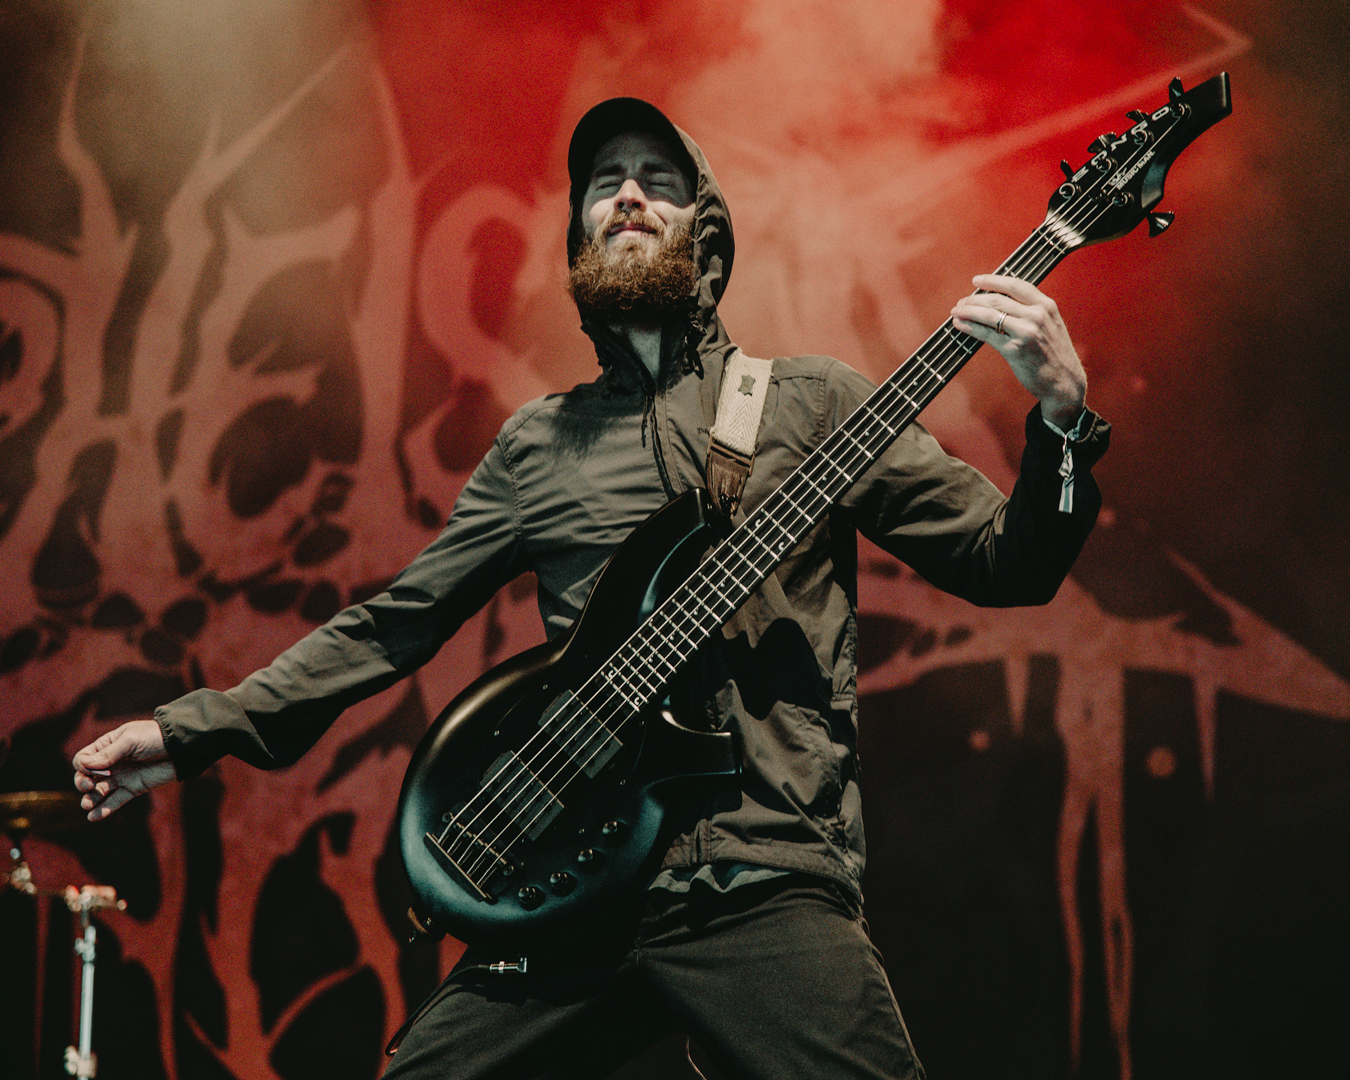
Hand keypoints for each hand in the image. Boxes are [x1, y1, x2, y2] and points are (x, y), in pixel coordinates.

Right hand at [72, 719, 175, 820]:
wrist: (182, 748)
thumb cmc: (155, 738)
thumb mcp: (131, 740)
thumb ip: (109, 753)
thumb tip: (84, 766)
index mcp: (108, 746)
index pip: (84, 759)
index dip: (82, 766)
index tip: (90, 769)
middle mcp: (112, 763)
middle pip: (87, 776)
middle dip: (82, 783)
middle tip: (88, 786)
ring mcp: (122, 776)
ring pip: (99, 791)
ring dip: (90, 799)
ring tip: (87, 805)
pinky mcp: (133, 788)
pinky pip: (115, 801)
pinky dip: (104, 809)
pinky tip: (93, 817)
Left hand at [951, 274, 1086, 428]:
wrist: (1064, 381)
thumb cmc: (1054, 354)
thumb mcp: (1050, 324)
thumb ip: (1031, 311)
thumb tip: (1000, 302)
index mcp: (1046, 306)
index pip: (1015, 285)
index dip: (993, 281)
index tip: (977, 281)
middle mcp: (1036, 315)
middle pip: (998, 300)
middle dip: (975, 299)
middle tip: (962, 302)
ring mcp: (1025, 332)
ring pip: (989, 315)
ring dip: (968, 311)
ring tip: (956, 312)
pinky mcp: (1014, 349)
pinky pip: (986, 334)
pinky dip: (970, 327)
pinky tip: (961, 325)